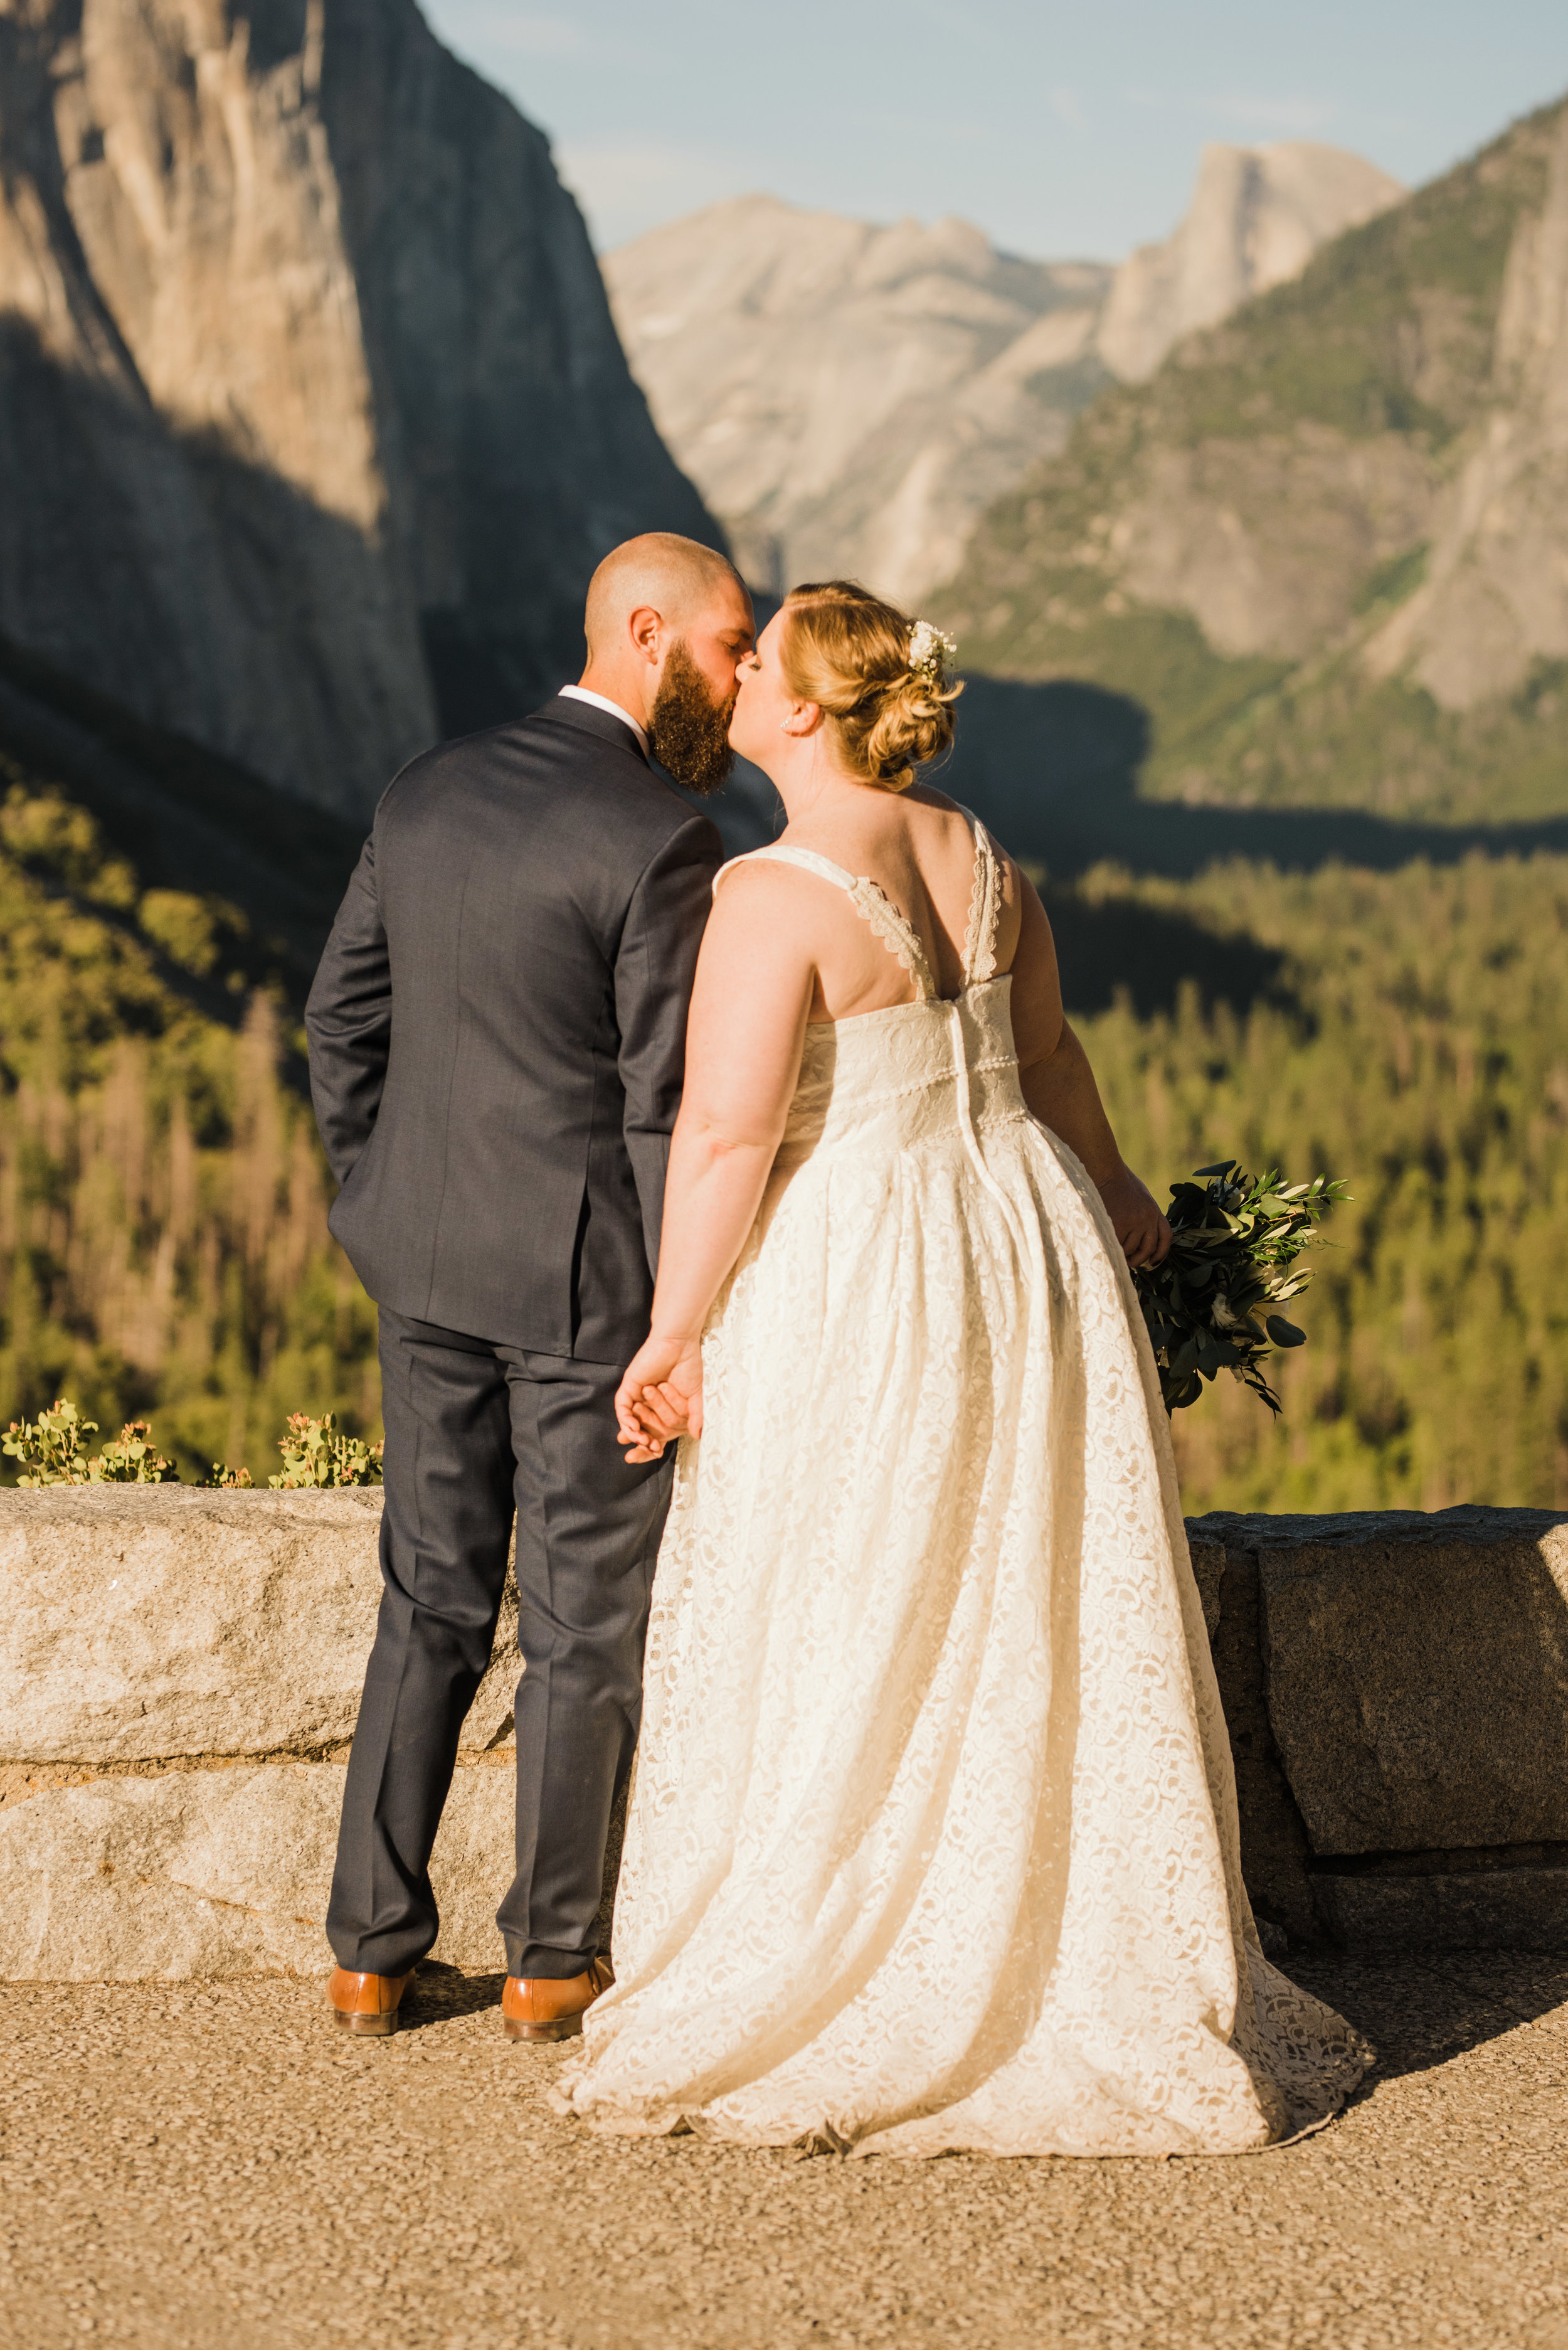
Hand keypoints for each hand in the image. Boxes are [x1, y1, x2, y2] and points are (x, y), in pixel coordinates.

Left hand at [615, 1333, 703, 1461]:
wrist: (680, 1345)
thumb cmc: (689, 1368)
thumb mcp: (697, 1397)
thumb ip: (696, 1416)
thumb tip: (697, 1435)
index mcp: (665, 1411)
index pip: (656, 1436)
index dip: (651, 1449)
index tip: (654, 1454)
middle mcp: (649, 1407)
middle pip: (642, 1433)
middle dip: (644, 1444)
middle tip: (651, 1448)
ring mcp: (638, 1397)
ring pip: (632, 1423)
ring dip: (637, 1433)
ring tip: (644, 1439)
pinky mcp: (629, 1387)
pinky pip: (622, 1409)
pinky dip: (626, 1421)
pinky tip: (634, 1429)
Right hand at [1098, 1165, 1171, 1268]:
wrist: (1106, 1172)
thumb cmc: (1119, 1184)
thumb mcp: (1140, 1198)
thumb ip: (1144, 1215)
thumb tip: (1139, 1238)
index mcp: (1154, 1211)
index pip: (1165, 1236)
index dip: (1161, 1252)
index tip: (1153, 1262)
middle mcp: (1148, 1217)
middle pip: (1148, 1248)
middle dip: (1139, 1259)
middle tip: (1129, 1262)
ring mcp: (1135, 1221)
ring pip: (1131, 1249)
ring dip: (1123, 1253)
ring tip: (1114, 1251)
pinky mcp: (1120, 1224)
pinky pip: (1118, 1245)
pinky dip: (1113, 1249)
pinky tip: (1107, 1246)